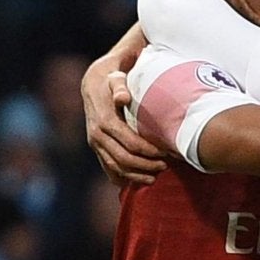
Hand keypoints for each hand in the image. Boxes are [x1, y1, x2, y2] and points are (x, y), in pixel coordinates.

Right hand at [84, 59, 164, 186]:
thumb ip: (120, 86)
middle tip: (165, 166)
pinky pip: (108, 168)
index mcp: (105, 121)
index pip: (130, 143)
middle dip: (146, 165)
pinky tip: (137, 181)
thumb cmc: (112, 80)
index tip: (166, 153)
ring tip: (154, 178)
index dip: (149, 151)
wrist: (93, 84)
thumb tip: (123, 97)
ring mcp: (95, 143)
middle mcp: (97, 135)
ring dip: (135, 175)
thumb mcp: (116, 78)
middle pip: (124, 159)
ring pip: (115, 167)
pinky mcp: (96, 148)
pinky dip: (122, 177)